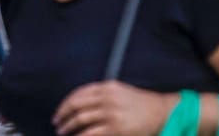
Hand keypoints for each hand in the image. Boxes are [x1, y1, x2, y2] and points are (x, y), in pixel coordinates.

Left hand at [53, 81, 176, 135]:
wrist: (161, 112)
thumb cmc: (141, 104)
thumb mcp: (120, 92)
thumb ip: (102, 95)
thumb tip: (80, 105)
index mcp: (107, 87)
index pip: (79, 93)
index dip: (65, 104)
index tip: (59, 113)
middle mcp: (107, 98)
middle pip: (76, 105)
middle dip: (63, 115)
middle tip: (57, 124)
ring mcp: (110, 113)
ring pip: (80, 120)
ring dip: (68, 128)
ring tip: (63, 133)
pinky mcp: (115, 128)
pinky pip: (90, 134)